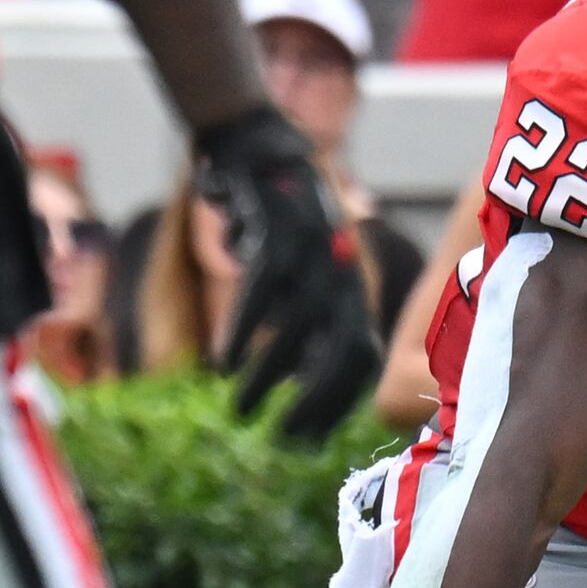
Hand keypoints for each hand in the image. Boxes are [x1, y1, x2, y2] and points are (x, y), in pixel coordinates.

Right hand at [194, 112, 379, 441]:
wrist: (258, 147)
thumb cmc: (274, 223)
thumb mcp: (298, 274)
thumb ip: (305, 319)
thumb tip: (301, 380)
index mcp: (350, 287)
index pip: (361, 358)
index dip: (341, 402)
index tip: (312, 440)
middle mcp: (343, 273)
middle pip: (346, 351)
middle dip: (319, 403)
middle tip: (285, 440)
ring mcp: (316, 252)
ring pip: (300, 328)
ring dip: (269, 377)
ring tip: (241, 411)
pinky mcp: (280, 231)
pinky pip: (265, 292)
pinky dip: (245, 331)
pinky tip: (224, 363)